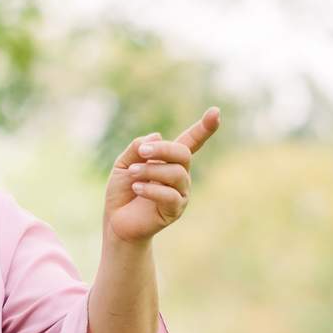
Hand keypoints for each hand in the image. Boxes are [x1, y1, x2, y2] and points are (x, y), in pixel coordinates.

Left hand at [104, 107, 220, 244]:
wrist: (116, 221)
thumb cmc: (122, 191)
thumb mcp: (123, 164)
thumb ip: (136, 148)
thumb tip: (157, 136)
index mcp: (169, 160)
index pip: (191, 141)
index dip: (204, 127)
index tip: (216, 111)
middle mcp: (180, 174)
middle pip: (183, 153)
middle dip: (162, 149)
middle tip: (142, 152)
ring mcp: (180, 193)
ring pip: (176, 173)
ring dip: (151, 170)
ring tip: (133, 174)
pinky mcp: (175, 210)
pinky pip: (170, 195)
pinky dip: (151, 189)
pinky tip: (136, 188)